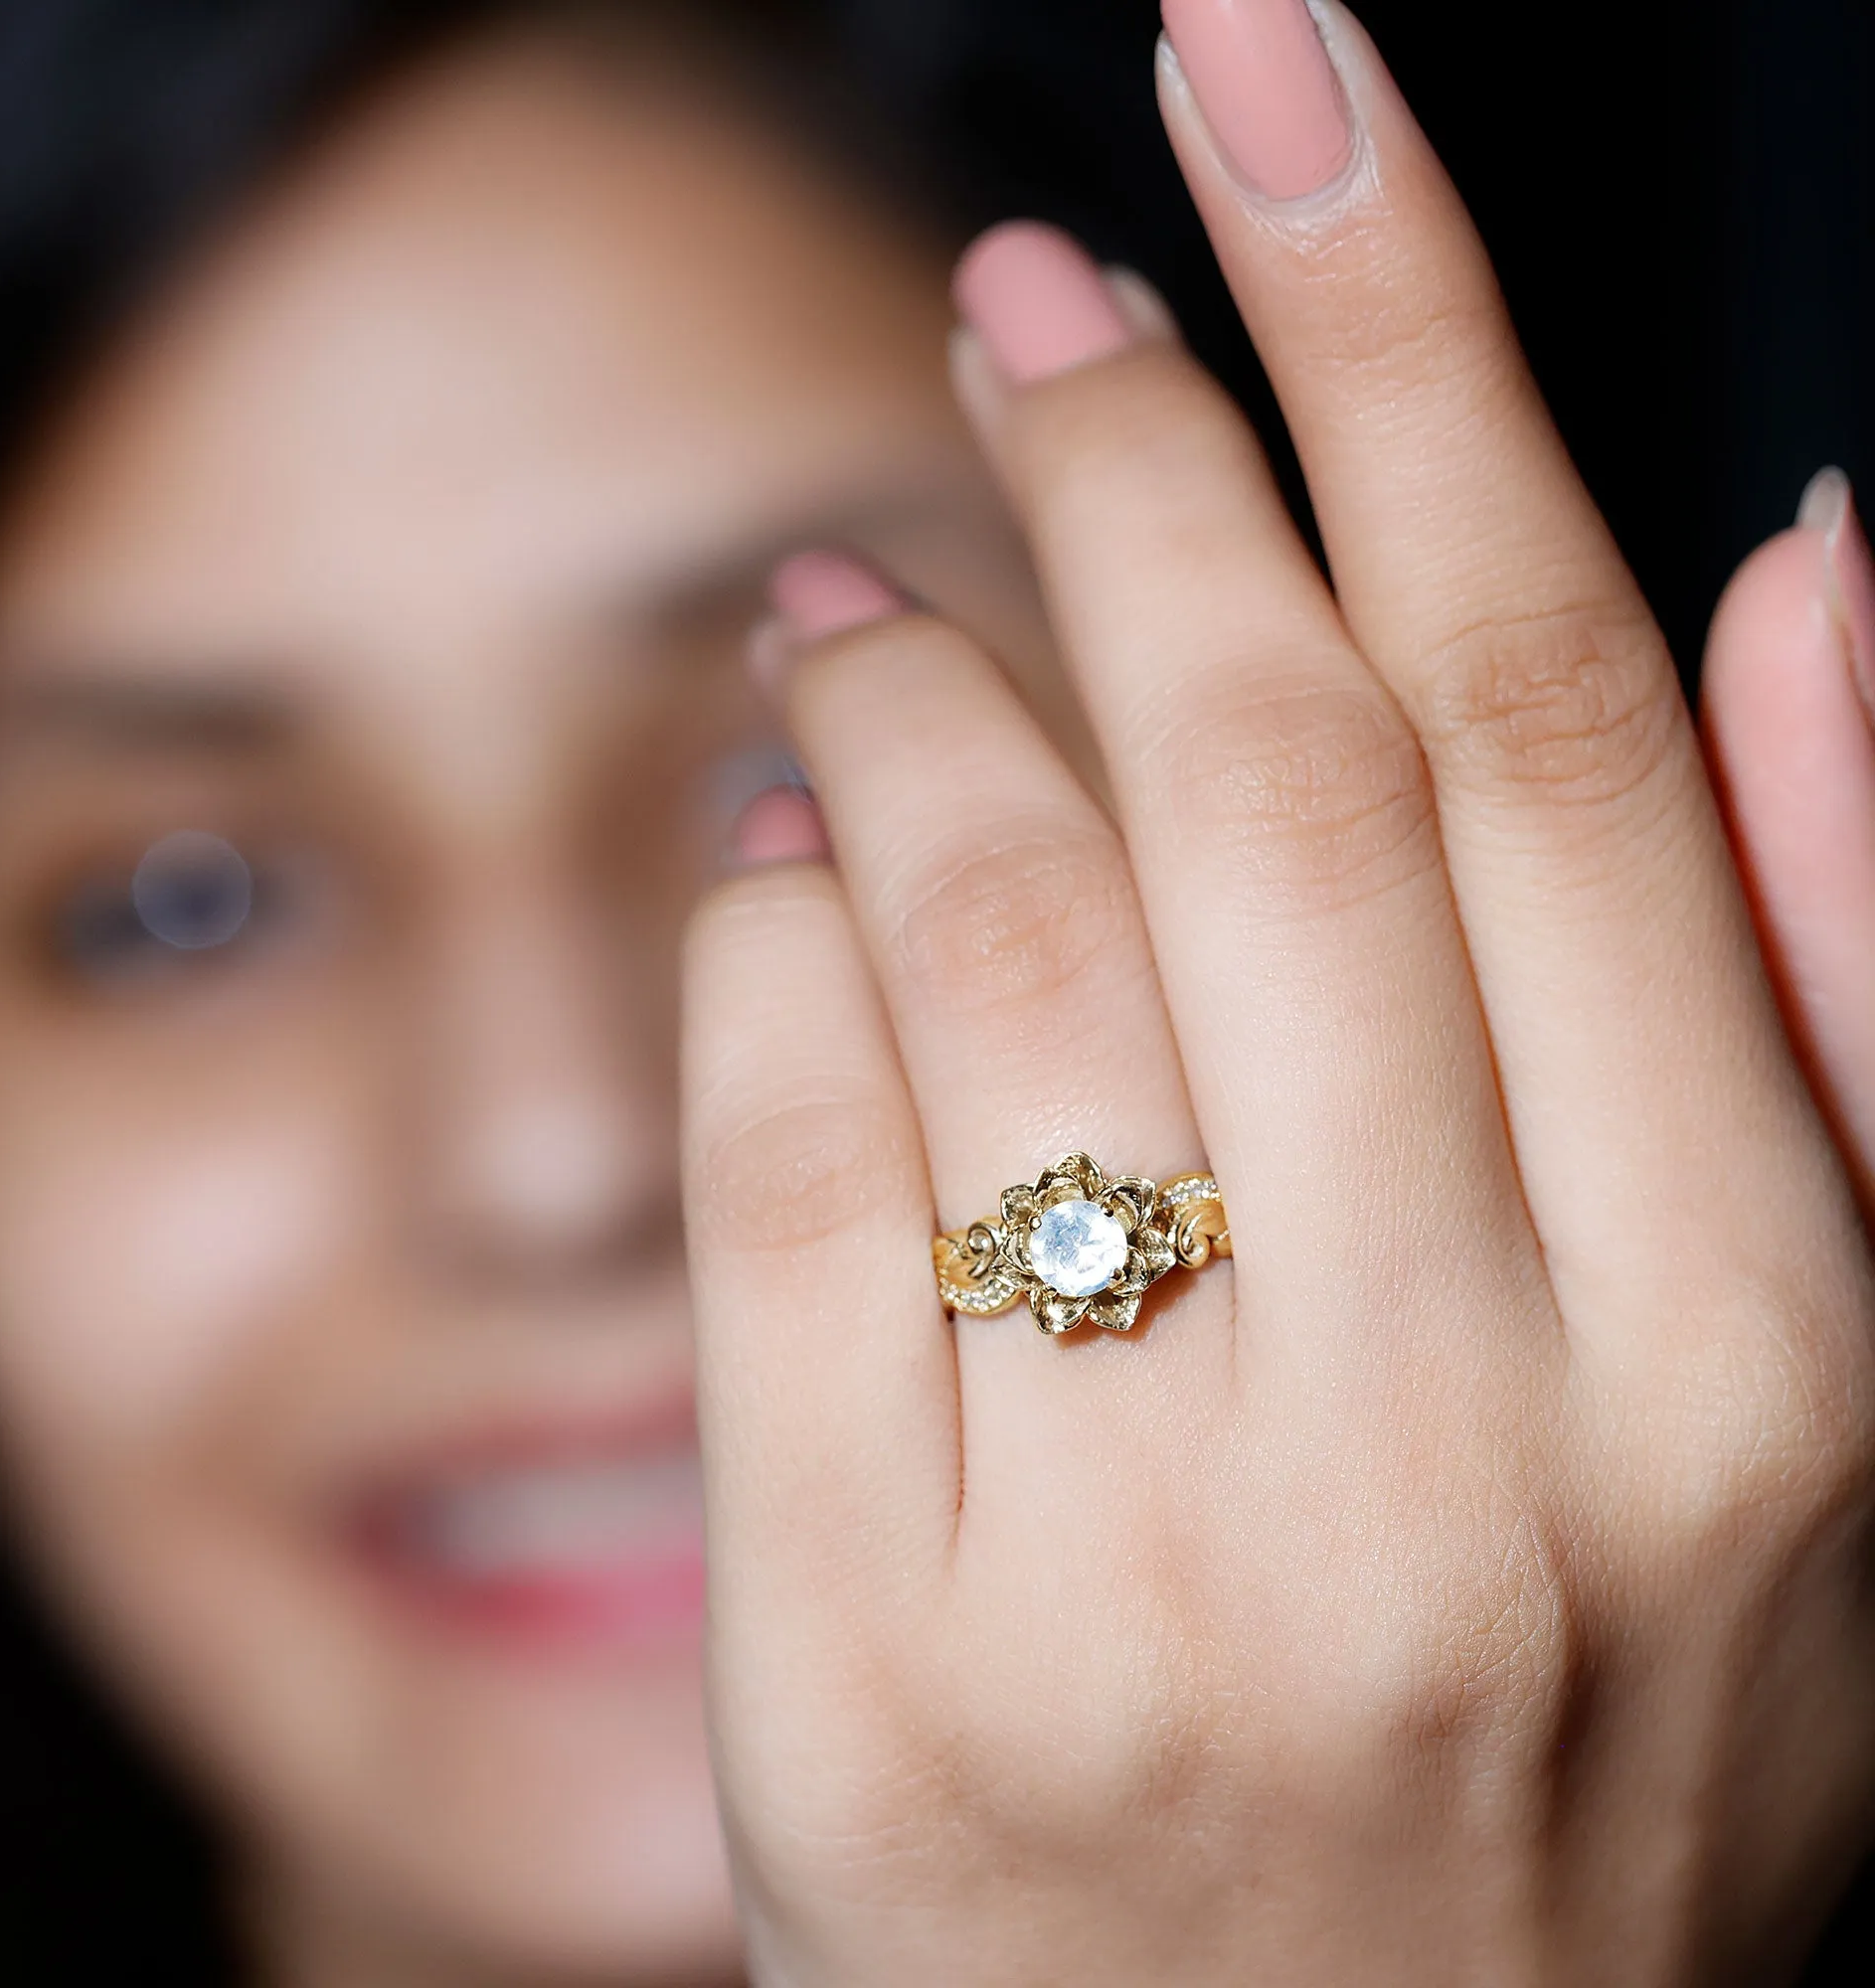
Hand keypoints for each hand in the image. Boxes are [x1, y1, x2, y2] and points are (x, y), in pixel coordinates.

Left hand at [682, 3, 1874, 1980]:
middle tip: (1035, 291)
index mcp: (1752, 1358)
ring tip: (868, 582)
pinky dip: (768, 933)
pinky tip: (780, 836)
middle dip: (1135, 453)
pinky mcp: (879, 1663)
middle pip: (1268, 776)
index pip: (1551, 719)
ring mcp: (1155, 1568)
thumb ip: (1809, 982)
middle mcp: (1467, 1446)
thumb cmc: (1546, 1738)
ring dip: (912, 689)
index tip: (1277, 85)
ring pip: (995, 945)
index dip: (1408, 341)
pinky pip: (789, 1168)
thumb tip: (1801, 557)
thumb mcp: (1798, 1420)